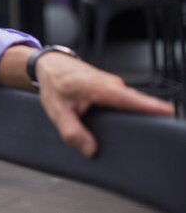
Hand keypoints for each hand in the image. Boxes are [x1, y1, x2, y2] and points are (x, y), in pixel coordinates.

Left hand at [35, 52, 174, 157]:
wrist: (50, 65)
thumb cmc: (54, 83)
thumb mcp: (57, 111)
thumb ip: (72, 132)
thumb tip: (90, 150)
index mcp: (98, 88)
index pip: (130, 99)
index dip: (150, 107)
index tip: (167, 113)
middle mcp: (111, 84)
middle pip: (136, 103)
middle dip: (145, 118)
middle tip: (149, 135)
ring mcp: (114, 85)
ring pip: (130, 103)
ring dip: (134, 115)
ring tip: (136, 132)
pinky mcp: (112, 88)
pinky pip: (124, 101)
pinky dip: (125, 111)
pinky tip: (121, 122)